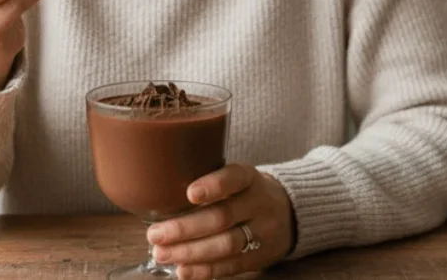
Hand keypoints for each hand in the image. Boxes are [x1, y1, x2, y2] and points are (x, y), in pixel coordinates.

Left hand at [147, 164, 293, 279]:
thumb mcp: (237, 176)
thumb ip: (209, 181)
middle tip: (155, 234)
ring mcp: (262, 232)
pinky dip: (205, 270)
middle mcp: (259, 204)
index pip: (234, 178)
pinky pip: (231, 266)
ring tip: (162, 253)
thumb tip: (159, 190)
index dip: (213, 186)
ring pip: (226, 245)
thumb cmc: (246, 191)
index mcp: (250, 178)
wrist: (291, 213)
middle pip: (223, 217)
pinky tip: (183, 270)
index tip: (190, 193)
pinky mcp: (260, 257)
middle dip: (186, 228)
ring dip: (190, 252)